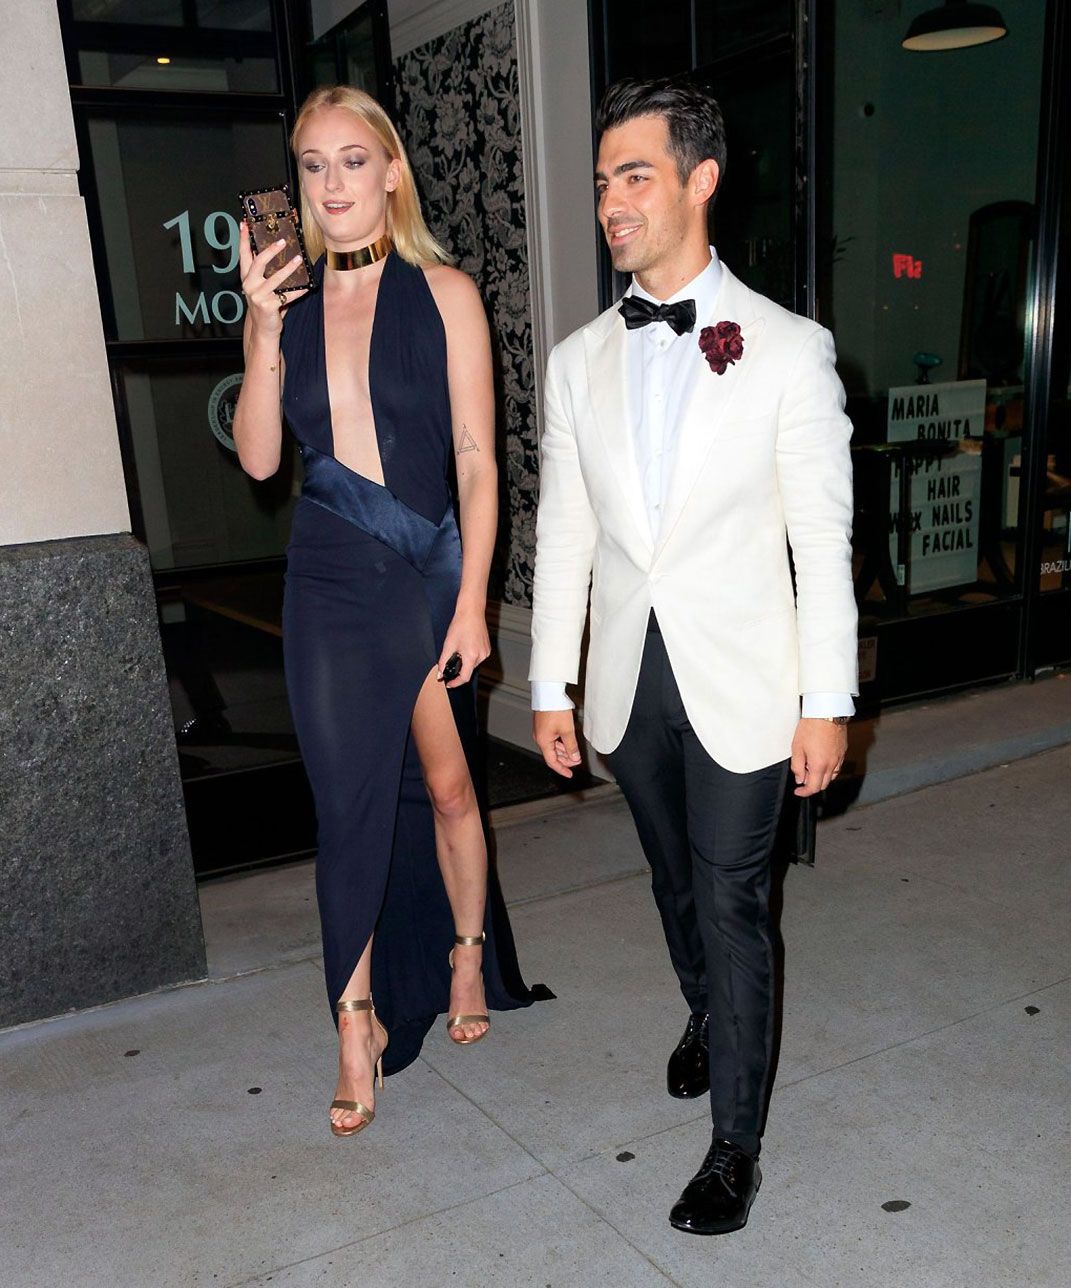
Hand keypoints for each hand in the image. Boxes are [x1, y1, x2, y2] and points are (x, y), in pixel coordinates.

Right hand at [238, 221, 307, 335]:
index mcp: (246, 277)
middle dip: (270, 250)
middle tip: (282, 241)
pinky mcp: (268, 306)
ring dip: (289, 268)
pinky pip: (287, 296)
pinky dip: (298, 291)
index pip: (243, 255)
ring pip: (275, 278)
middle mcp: (249, 285)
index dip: (243, 239)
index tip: (244, 223)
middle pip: (258, 262)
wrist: (264, 329)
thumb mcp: (262, 286)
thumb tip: (279, 251)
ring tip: (299, 259)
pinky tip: (307, 286)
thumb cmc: (266, 304)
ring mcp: (258, 296)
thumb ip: (265, 272)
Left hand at [437, 607, 489, 687]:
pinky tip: (466, 646)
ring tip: (460, 649)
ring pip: (473, 664)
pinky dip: (471, 656)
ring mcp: (486, 652)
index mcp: (471, 656)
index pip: (464, 677)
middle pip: (469, 670)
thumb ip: (443, 661)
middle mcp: (481, 656)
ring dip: (465, 661)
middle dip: (459, 668)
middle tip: (452, 658)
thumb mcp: (449, 645)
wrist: (471, 612)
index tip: (449, 683)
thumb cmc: (461, 625)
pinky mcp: (487, 648)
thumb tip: (440, 673)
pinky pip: (478, 657)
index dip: (456, 682)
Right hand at [533, 709, 581, 777]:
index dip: (562, 769)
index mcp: (543, 741)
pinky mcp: (544, 726)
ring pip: (553, 747)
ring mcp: (541, 732)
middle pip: (553, 755)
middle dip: (565, 760)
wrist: (549, 693)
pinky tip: (568, 743)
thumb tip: (574, 757)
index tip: (569, 774)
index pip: (552, 762)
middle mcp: (540, 738)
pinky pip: (552, 739)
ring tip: (574, 753)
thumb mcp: (567, 730)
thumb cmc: (555, 709)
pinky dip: (561, 743)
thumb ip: (571, 746)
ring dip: (564, 751)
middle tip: (576, 762)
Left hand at [790, 719, 846, 796]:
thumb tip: (799, 778)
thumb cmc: (811, 727)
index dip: (804, 792)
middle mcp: (832, 764)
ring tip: (811, 766)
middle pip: (823, 784)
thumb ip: (797, 766)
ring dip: (821, 777)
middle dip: (812, 784)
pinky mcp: (843, 751)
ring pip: (831, 777)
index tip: (798, 791)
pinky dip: (829, 769)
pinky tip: (821, 760)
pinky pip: (837, 767)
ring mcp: (839, 758)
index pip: (813, 788)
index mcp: (819, 765)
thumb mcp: (797, 748)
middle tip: (802, 775)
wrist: (826, 712)